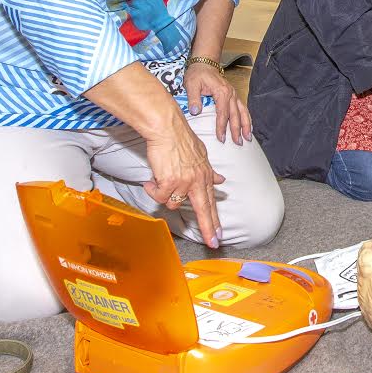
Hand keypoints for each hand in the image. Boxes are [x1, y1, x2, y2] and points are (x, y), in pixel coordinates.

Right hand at [144, 118, 225, 248]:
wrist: (167, 129)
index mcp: (205, 176)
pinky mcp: (168, 182)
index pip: (212, 202)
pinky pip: (158, 196)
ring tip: (159, 181)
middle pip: (204, 210)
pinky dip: (152, 190)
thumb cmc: (181, 140)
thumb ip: (209, 171)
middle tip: (213, 243)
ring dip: (163, 195)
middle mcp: (197, 181)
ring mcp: (184, 182)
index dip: (215, 220)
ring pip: (172, 203)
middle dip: (209, 229)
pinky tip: (150, 180)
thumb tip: (221, 180)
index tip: (219, 235)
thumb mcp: (201, 155)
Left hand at [184, 60, 250, 144]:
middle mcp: (231, 94)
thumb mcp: (192, 84)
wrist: (204, 64)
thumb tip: (195, 112)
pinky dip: (247, 118)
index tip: (221, 138)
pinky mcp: (234, 95)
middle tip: (238, 142)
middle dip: (237, 130)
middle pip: (236, 115)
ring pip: (243, 112)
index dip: (222, 127)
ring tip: (248, 137)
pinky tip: (248, 126)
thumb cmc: (198, 74)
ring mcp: (234, 94)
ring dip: (246, 125)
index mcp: (222, 92)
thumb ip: (194, 98)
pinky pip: (243, 108)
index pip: (223, 113)